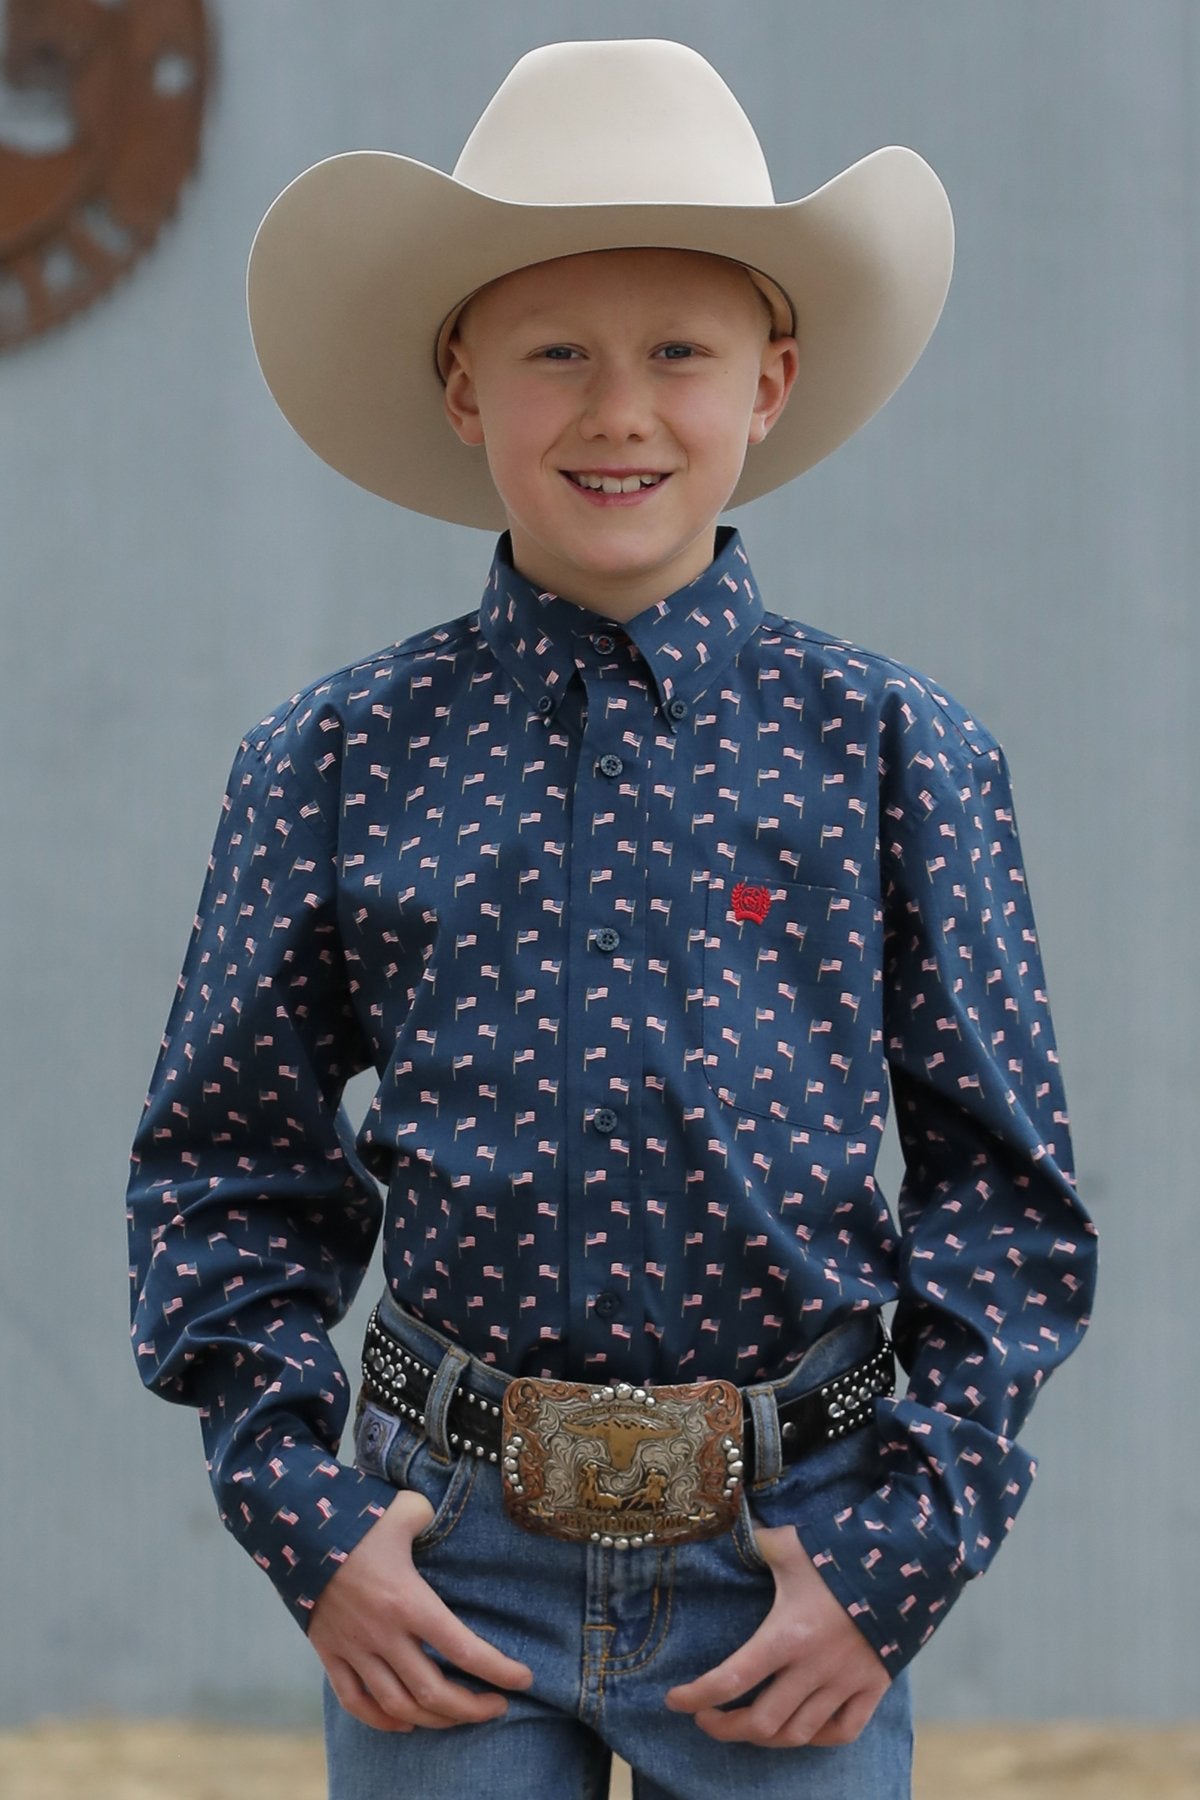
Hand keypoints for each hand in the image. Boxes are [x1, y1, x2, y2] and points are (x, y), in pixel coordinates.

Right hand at [308, 1489, 532, 1731]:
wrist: (294, 1528)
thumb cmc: (356, 1516)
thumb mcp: (404, 1508)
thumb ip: (431, 1516)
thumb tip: (441, 1518)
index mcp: (408, 1600)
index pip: (462, 1647)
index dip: (498, 1669)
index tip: (524, 1679)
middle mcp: (383, 1633)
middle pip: (433, 1691)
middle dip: (471, 1708)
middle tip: (498, 1707)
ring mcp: (354, 1648)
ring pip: (398, 1705)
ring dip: (434, 1719)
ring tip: (459, 1716)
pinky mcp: (330, 1653)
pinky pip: (355, 1701)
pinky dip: (382, 1719)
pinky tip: (406, 1721)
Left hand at [665, 1521, 888, 1747]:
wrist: (906, 1561)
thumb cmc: (839, 1551)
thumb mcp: (789, 1545)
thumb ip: (753, 1544)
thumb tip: (718, 1521)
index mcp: (787, 1634)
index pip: (732, 1679)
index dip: (696, 1695)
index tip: (674, 1699)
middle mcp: (814, 1668)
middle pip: (761, 1722)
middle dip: (725, 1727)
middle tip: (706, 1718)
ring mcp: (846, 1683)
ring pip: (798, 1734)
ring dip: (765, 1736)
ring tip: (745, 1724)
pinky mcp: (873, 1688)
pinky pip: (843, 1731)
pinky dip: (817, 1736)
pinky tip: (800, 1727)